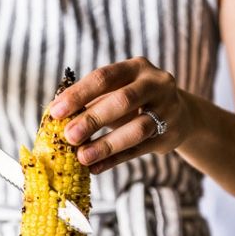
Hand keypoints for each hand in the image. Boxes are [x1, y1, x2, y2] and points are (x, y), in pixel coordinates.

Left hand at [49, 57, 192, 173]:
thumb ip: (90, 100)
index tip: (56, 111)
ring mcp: (167, 110)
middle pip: (124, 101)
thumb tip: (54, 114)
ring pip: (137, 129)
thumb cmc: (136, 100)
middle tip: (69, 136)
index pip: (104, 77)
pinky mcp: (170, 135)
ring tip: (82, 157)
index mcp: (137, 67)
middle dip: (93, 119)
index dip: (79, 94)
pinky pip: (140, 150)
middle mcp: (156, 84)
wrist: (180, 114)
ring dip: (107, 144)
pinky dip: (116, 159)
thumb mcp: (117, 91)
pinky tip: (96, 167)